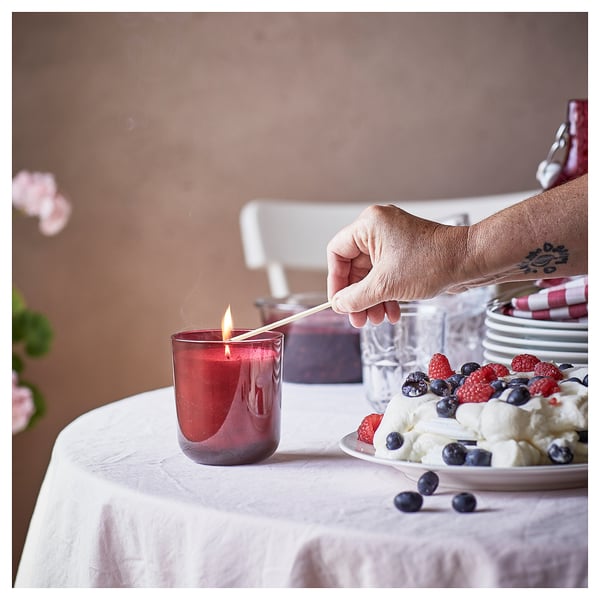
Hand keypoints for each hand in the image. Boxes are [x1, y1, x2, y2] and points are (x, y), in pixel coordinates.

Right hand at [326, 204, 468, 326]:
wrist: (469, 261)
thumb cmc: (432, 262)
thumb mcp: (386, 285)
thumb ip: (356, 297)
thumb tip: (339, 305)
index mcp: (369, 226)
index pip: (337, 252)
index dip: (336, 280)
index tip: (338, 302)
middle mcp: (379, 229)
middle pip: (355, 267)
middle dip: (358, 296)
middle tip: (358, 318)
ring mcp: (393, 241)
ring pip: (371, 274)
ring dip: (373, 299)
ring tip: (377, 319)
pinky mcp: (406, 253)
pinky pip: (387, 275)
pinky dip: (387, 294)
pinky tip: (392, 312)